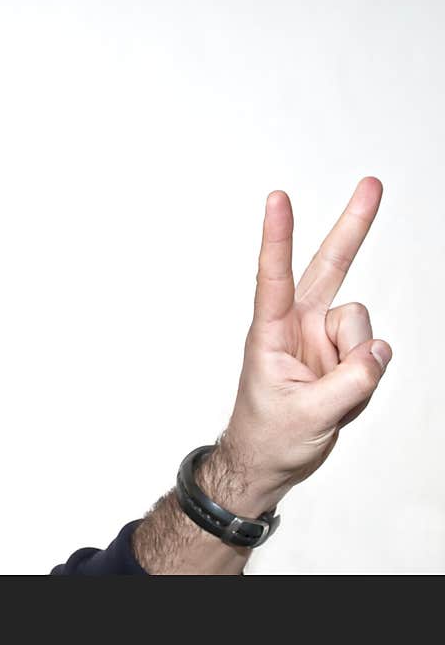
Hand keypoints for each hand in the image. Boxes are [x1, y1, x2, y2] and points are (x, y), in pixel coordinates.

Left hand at [217, 177, 391, 513]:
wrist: (268, 462)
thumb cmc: (270, 436)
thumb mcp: (309, 415)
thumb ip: (350, 382)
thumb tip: (378, 350)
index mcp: (270, 333)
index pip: (274, 277)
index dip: (278, 237)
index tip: (277, 198)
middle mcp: (298, 326)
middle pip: (329, 268)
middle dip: (352, 228)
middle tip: (372, 185)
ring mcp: (321, 339)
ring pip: (363, 327)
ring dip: (359, 366)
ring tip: (331, 396)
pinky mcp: (341, 355)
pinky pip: (372, 355)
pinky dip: (365, 381)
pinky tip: (342, 399)